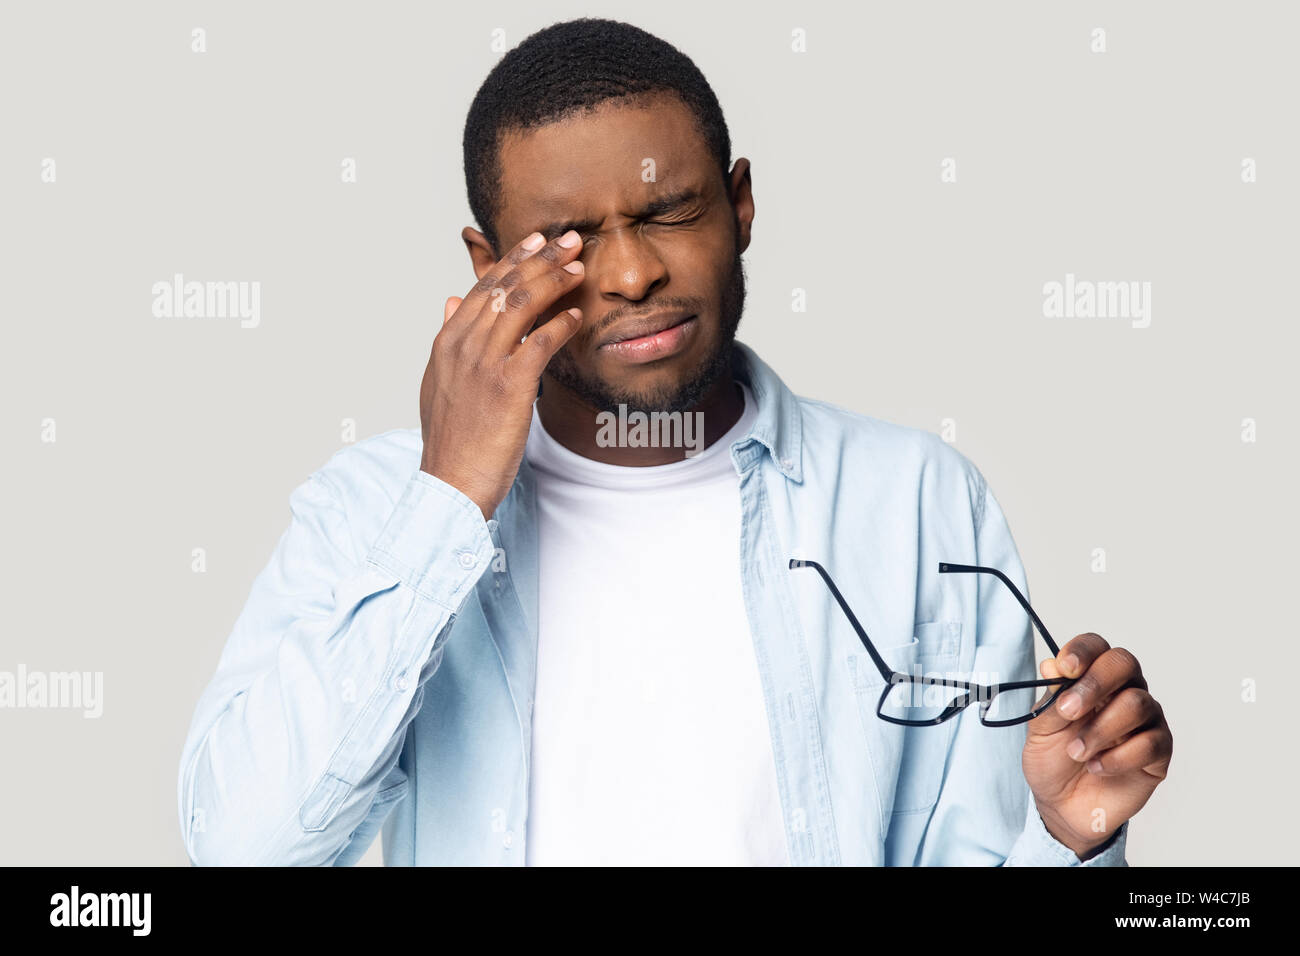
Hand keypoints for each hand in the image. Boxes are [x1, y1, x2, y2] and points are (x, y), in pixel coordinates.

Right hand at [419, 229, 585, 518]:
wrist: (450, 484)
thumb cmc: (452, 440)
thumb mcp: (439, 383)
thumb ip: (448, 338)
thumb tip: (451, 300)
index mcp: (447, 342)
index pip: (483, 287)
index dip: (512, 260)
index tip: (537, 241)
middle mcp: (462, 345)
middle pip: (505, 287)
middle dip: (540, 258)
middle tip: (570, 239)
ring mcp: (484, 365)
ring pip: (522, 306)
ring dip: (554, 281)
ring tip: (579, 267)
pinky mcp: (508, 387)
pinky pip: (540, 343)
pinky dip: (560, 324)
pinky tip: (577, 315)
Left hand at [1021, 633, 1172, 859]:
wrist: (1062, 805)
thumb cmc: (1053, 761)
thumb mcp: (1040, 729)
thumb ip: (1050, 699)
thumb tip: (1051, 665)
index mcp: (1091, 679)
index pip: (1096, 647)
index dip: (1083, 651)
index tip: (1065, 667)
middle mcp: (1123, 692)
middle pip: (1124, 663)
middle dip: (1095, 684)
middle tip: (1069, 711)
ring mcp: (1145, 720)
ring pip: (1137, 703)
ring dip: (1100, 729)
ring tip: (1076, 752)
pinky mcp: (1158, 752)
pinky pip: (1150, 742)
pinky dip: (1117, 757)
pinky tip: (1097, 767)